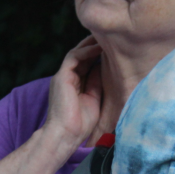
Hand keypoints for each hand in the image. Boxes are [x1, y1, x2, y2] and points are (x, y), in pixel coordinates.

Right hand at [45, 35, 102, 150]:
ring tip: (104, 39)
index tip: (112, 50)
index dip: (97, 56)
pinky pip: (73, 57)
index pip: (85, 65)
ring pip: (76, 53)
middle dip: (93, 46)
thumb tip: (105, 68)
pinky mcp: (62, 77)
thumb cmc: (80, 125)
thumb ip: (97, 84)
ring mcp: (63, 77)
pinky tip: (98, 47)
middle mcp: (66, 79)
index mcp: (73, 85)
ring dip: (90, 45)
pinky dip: (85, 51)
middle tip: (109, 38)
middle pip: (81, 57)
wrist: (66, 135)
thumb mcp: (94, 100)